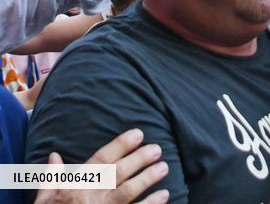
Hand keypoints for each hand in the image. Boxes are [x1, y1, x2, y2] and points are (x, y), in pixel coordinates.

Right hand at [35, 128, 168, 202]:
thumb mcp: (43, 201)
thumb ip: (52, 179)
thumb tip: (54, 156)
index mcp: (75, 187)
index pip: (101, 160)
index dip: (120, 145)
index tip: (139, 133)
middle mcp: (90, 198)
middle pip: (118, 174)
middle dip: (139, 159)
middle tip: (157, 148)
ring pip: (128, 193)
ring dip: (148, 179)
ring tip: (164, 167)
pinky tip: (164, 195)